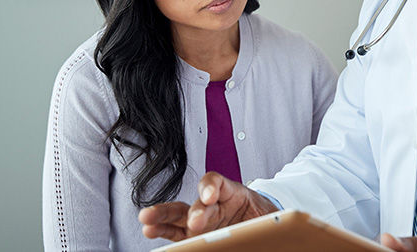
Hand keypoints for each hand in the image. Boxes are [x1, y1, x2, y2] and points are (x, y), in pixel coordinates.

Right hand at [138, 171, 278, 240]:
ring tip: (148, 218)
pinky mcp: (193, 233)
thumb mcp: (268, 215)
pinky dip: (162, 229)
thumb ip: (263, 220)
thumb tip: (268, 229)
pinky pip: (175, 231)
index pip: (218, 182)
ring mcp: (201, 218)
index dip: (211, 187)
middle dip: (196, 210)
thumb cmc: (263, 215)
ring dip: (163, 216)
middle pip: (199, 202)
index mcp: (233, 193)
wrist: (264, 224)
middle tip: (195, 220)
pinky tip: (150, 229)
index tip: (209, 196)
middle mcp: (213, 204)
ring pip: (179, 213)